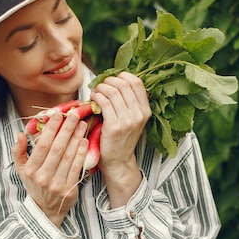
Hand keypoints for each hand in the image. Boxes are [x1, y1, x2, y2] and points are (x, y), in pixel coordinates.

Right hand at [12, 112, 88, 225]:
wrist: (45, 211)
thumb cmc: (34, 185)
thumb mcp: (21, 170)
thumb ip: (18, 151)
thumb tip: (20, 133)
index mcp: (30, 170)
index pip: (42, 146)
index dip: (50, 129)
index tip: (57, 115)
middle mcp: (43, 177)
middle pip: (57, 149)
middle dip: (66, 129)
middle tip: (74, 114)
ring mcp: (57, 184)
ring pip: (68, 156)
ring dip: (76, 138)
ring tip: (82, 124)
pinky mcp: (69, 190)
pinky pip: (76, 167)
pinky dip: (81, 153)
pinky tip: (85, 141)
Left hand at [90, 71, 150, 206]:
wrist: (118, 161)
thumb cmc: (121, 138)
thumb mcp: (132, 119)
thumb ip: (129, 102)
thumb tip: (116, 80)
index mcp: (145, 110)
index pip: (136, 82)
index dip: (122, 76)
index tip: (112, 80)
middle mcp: (139, 114)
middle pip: (123, 84)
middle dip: (108, 81)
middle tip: (100, 86)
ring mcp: (128, 121)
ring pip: (112, 91)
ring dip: (100, 88)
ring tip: (95, 93)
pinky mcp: (115, 127)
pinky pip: (104, 102)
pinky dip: (96, 97)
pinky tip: (93, 100)